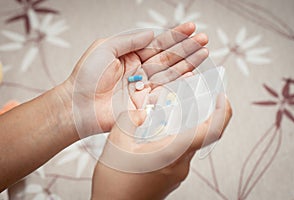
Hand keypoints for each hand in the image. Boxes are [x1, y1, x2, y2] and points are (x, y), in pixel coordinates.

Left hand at [61, 22, 207, 136]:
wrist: (78, 106)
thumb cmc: (86, 76)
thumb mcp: (105, 48)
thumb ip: (129, 40)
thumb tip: (152, 34)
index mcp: (130, 55)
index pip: (157, 43)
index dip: (175, 35)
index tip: (191, 28)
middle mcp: (139, 70)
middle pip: (167, 57)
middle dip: (186, 48)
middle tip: (204, 40)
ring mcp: (144, 87)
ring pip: (170, 72)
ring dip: (187, 63)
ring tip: (204, 53)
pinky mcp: (145, 103)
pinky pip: (165, 92)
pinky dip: (180, 84)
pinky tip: (192, 74)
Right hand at [91, 95, 231, 199]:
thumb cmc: (114, 182)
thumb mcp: (116, 142)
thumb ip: (130, 119)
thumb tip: (141, 112)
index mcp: (171, 153)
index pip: (210, 132)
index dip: (222, 113)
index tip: (222, 98)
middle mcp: (180, 165)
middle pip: (200, 136)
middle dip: (198, 116)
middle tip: (189, 101)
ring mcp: (177, 174)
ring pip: (188, 145)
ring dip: (181, 129)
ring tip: (162, 119)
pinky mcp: (171, 178)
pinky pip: (179, 154)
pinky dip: (173, 141)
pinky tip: (154, 138)